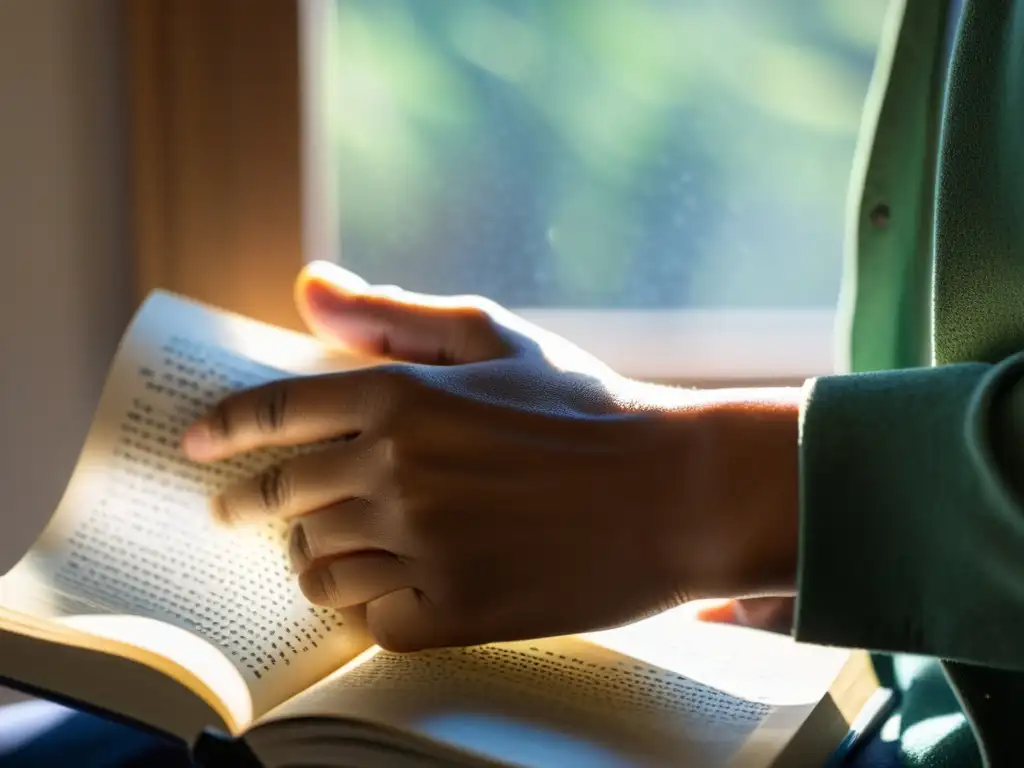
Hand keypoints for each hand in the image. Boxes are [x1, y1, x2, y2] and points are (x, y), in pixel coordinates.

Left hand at [183, 262, 799, 650]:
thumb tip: (308, 286)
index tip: (194, 445)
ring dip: (314, 553)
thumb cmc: (586, 407)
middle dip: (246, 501)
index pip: (270, 415)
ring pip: (316, 565)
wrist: (674, 492)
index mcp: (401, 396)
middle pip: (279, 496)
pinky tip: (392, 584)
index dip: (221, 429)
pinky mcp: (452, 615)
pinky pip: (369, 617)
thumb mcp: (494, 339)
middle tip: (239, 507)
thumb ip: (391, 315)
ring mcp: (422, 549)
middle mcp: (396, 473)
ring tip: (330, 547)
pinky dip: (369, 601)